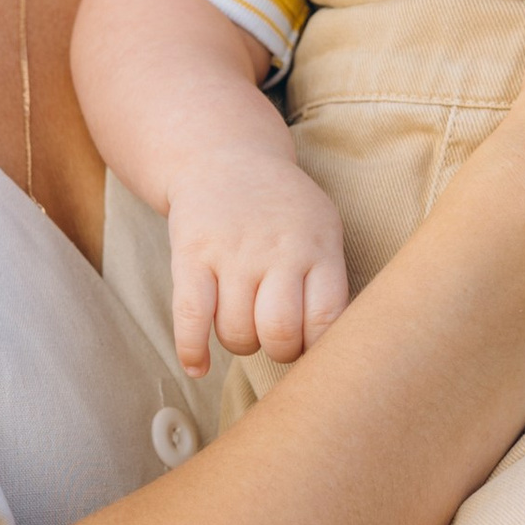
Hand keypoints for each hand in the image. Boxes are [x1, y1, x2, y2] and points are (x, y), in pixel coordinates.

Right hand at [167, 148, 349, 372]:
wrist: (225, 158)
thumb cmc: (282, 211)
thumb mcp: (322, 228)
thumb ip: (329, 280)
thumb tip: (334, 346)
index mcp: (318, 247)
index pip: (327, 317)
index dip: (318, 348)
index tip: (310, 346)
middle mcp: (277, 250)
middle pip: (279, 332)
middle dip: (278, 352)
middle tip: (275, 340)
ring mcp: (232, 252)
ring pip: (235, 332)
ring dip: (240, 344)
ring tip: (243, 328)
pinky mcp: (191, 255)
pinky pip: (191, 317)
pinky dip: (192, 351)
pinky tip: (197, 366)